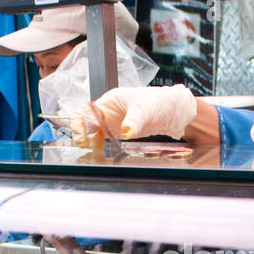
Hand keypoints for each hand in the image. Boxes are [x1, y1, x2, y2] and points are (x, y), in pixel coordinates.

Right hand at [73, 85, 197, 145]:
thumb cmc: (158, 102)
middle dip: (81, 133)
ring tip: (96, 151)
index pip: (88, 111)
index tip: (87, 136)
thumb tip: (126, 131)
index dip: (83, 123)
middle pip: (84, 121)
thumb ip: (134, 121)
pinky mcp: (115, 133)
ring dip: (89, 141)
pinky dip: (97, 146)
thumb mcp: (145, 110)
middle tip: (87, 145)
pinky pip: (100, 139)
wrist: (171, 112)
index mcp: (110, 101)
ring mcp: (110, 122)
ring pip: (90, 132)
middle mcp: (107, 111)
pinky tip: (100, 153)